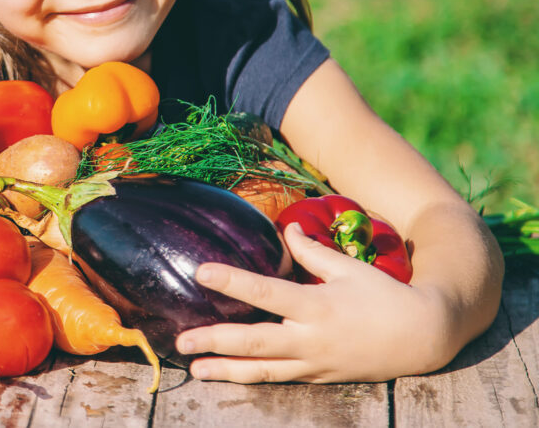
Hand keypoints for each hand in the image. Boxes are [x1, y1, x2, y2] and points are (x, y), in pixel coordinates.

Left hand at [175, 223, 457, 382]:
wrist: (424, 337)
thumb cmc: (386, 296)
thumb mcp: (350, 268)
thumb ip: (313, 251)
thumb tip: (286, 228)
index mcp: (317, 305)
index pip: (264, 292)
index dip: (231, 282)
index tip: (200, 271)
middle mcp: (311, 338)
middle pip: (254, 342)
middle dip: (215, 341)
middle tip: (182, 340)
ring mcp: (314, 362)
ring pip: (262, 370)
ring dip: (226, 370)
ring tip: (195, 369)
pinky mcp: (319, 377)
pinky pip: (279, 378)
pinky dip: (252, 377)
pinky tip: (227, 374)